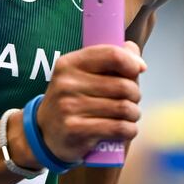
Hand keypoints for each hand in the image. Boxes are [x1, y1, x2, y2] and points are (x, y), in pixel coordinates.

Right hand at [32, 41, 145, 163]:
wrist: (45, 133)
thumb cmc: (72, 99)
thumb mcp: (80, 74)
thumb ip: (107, 59)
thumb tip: (133, 49)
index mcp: (69, 63)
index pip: (111, 55)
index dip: (131, 62)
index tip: (139, 69)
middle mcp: (67, 83)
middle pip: (123, 85)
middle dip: (135, 94)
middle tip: (132, 99)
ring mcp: (70, 107)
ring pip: (124, 108)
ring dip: (134, 113)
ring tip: (129, 115)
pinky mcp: (76, 130)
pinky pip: (119, 128)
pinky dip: (130, 129)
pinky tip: (126, 129)